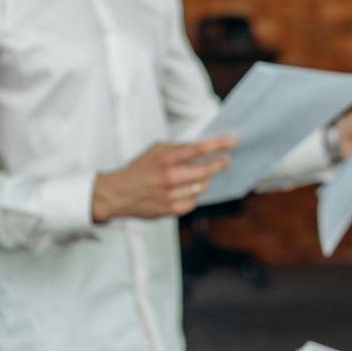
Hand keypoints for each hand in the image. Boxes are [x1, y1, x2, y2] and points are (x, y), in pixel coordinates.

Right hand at [91, 136, 236, 221]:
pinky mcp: (173, 209)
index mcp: (165, 159)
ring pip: (202, 186)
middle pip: (206, 171)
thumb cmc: (140, 169)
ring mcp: (172, 195)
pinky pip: (194, 201)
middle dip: (219, 164)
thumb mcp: (155, 151)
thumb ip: (178, 149)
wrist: (119, 194)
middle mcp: (170, 177)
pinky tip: (186, 190)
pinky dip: (193, 195)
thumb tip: (204, 148)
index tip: (232, 141)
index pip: (197, 149)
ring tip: (201, 175)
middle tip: (226, 161)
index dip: (218, 144)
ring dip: (204, 180)